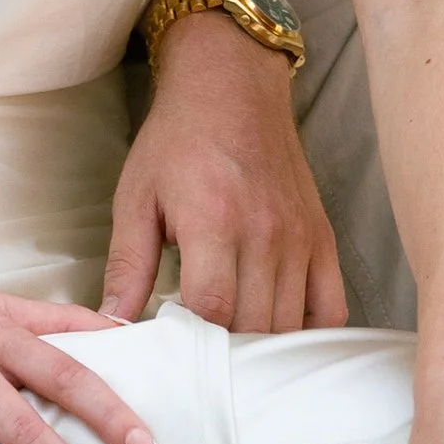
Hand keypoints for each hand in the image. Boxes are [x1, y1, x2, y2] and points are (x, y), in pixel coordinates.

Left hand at [104, 10, 344, 331]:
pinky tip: (278, 339)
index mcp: (214, 220)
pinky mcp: (322, 238)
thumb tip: (113, 323)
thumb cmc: (177, 140)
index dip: (190, 343)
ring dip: (260, 348)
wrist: (232, 86)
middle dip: (222, 352)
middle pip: (253, 326)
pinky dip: (308, 334)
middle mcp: (265, 232)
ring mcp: (300, 237)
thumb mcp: (136, 197)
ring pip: (290, 325)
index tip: (171, 348)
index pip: (211, 310)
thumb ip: (126, 264)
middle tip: (196, 357)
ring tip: (229, 351)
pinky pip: (331, 307)